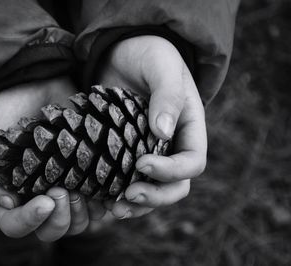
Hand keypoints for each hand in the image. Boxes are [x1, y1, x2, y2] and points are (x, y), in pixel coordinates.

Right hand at [0, 77, 90, 240]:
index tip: (47, 200)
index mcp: (12, 195)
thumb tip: (9, 206)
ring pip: (79, 222)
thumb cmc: (0, 113)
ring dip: (83, 213)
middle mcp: (39, 196)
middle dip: (60, 217)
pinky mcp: (88, 172)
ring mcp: (66, 185)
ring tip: (82, 187)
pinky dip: (105, 201)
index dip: (32, 220)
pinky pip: (101, 201)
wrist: (29, 81)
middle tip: (61, 189)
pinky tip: (106, 188)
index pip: (17, 225)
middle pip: (53, 230)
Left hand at [98, 36, 206, 218]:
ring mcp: (149, 152)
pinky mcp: (126, 153)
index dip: (171, 171)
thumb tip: (163, 133)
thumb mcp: (162, 66)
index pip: (192, 162)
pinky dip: (118, 193)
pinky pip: (128, 181)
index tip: (141, 164)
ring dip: (136, 205)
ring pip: (152, 191)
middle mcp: (172, 146)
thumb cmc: (149, 55)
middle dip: (155, 197)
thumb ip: (167, 95)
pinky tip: (101, 198)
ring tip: (114, 208)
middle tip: (127, 196)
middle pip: (176, 186)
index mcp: (189, 128)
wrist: (124, 53)